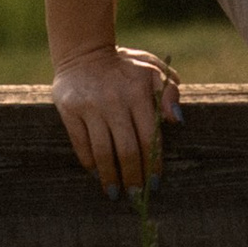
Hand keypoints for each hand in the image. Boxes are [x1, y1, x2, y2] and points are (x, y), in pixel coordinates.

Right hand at [52, 43, 183, 195]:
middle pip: (127, 150)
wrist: (84, 51)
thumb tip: (177, 120)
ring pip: (103, 152)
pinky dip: (90, 163)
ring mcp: (90, 107)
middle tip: (135, 195)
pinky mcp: (70, 111)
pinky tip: (97, 174)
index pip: (149, 136)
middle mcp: (114, 100)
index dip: (153, 163)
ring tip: (115, 193)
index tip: (155, 182)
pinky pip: (81, 145)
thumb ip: (169, 91)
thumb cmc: (125, 66)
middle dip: (133, 177)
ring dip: (110, 177)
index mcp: (138, 91)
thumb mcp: (152, 69)